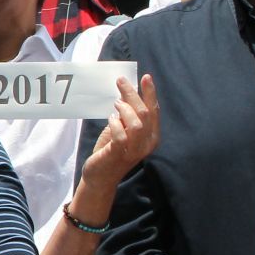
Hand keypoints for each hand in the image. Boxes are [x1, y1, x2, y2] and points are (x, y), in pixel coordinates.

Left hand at [81, 74, 158, 191]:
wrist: (100, 177)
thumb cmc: (110, 151)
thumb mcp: (120, 129)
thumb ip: (126, 115)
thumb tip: (125, 93)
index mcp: (151, 136)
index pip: (154, 111)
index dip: (150, 93)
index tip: (145, 77)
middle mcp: (147, 143)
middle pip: (145, 113)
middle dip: (133, 94)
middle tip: (121, 81)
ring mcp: (134, 150)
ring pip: (137, 123)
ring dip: (125, 108)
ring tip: (115, 103)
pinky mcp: (119, 154)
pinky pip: (121, 135)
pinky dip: (115, 124)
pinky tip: (110, 119)